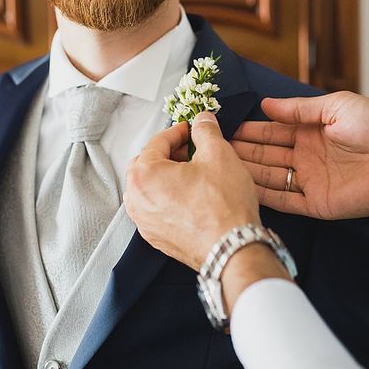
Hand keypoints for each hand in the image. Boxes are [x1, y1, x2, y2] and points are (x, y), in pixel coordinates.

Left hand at [125, 113, 259, 270]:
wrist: (232, 249)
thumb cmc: (223, 205)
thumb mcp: (219, 154)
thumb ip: (206, 131)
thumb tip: (202, 120)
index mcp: (144, 174)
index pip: (158, 142)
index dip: (178, 132)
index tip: (191, 130)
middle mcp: (136, 199)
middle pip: (148, 164)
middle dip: (169, 154)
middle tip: (192, 150)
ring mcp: (144, 222)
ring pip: (150, 188)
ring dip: (168, 176)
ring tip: (193, 174)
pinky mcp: (156, 238)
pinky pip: (156, 209)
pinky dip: (169, 198)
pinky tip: (192, 197)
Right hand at [231, 91, 368, 219]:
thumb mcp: (336, 106)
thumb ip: (299, 108)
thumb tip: (266, 104)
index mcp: (312, 132)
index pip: (273, 131)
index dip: (251, 130)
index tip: (226, 128)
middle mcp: (307, 157)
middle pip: (267, 154)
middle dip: (242, 151)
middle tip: (214, 148)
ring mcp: (312, 181)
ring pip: (271, 177)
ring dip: (248, 172)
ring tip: (221, 167)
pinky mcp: (318, 204)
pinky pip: (286, 201)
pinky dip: (265, 196)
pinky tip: (243, 189)